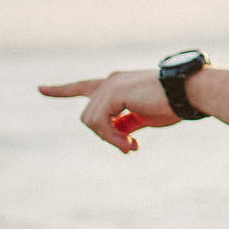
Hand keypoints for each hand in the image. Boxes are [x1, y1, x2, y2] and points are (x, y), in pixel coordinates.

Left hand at [38, 71, 179, 152]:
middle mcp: (110, 82)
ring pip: (92, 122)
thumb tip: (118, 136)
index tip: (40, 89)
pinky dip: (113, 137)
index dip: (61, 90)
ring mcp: (110, 86)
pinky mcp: (113, 93)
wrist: (188, 93)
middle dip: (106, 136)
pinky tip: (133, 143)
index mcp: (116, 84)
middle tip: (131, 146)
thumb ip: (126, 123)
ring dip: (111, 139)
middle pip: (89, 118)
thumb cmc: (173, 104)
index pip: (83, 86)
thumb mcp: (144, 117)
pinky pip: (100, 124)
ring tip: (133, 145)